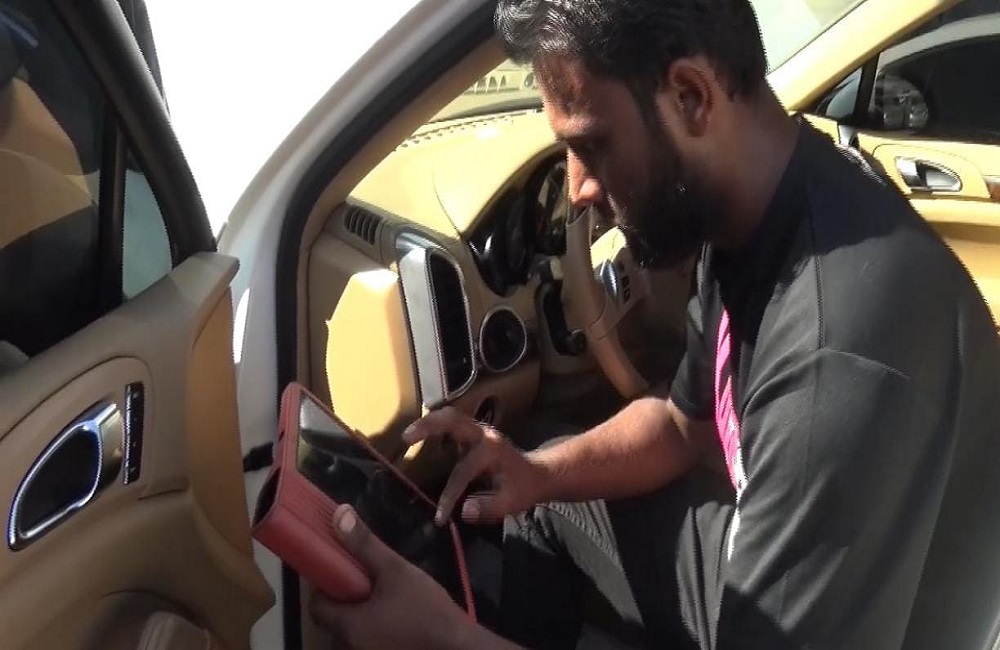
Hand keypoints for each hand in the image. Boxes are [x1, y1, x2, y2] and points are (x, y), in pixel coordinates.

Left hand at [310, 504, 470, 648]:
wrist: (457, 645)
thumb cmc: (425, 608)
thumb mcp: (395, 570)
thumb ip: (365, 545)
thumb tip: (338, 514)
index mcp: (348, 625)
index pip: (316, 607)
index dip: (324, 586)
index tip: (341, 569)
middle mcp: (351, 645)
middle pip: (334, 619)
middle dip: (345, 597)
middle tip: (364, 577)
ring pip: (353, 630)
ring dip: (361, 612)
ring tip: (381, 592)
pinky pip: (370, 639)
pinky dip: (375, 625)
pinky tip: (395, 612)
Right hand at [402, 407, 549, 523]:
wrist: (538, 473)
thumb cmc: (524, 487)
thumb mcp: (512, 502)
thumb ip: (489, 507)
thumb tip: (463, 511)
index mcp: (493, 449)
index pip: (463, 471)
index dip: (449, 495)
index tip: (440, 517)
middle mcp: (484, 434)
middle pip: (453, 419)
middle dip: (428, 426)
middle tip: (406, 438)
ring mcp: (478, 431)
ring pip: (450, 417)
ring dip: (429, 423)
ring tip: (407, 437)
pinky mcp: (473, 434)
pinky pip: (451, 424)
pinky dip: (434, 427)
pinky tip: (420, 438)